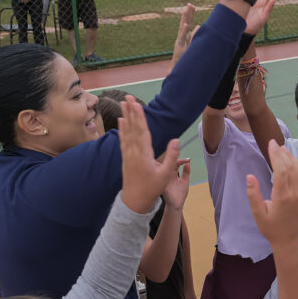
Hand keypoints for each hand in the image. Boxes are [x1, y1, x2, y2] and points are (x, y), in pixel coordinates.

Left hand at [118, 96, 181, 212]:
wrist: (134, 201)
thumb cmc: (152, 188)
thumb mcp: (166, 175)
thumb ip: (172, 157)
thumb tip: (176, 140)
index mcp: (144, 154)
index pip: (142, 131)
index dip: (140, 117)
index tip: (137, 104)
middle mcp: (134, 152)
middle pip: (132, 128)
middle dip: (131, 112)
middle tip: (128, 97)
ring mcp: (128, 154)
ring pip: (126, 132)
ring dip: (125, 116)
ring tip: (123, 104)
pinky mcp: (125, 158)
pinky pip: (123, 140)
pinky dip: (122, 129)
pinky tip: (121, 121)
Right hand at [161, 158, 190, 210]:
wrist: (176, 206)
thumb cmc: (180, 194)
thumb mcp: (185, 181)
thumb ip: (186, 172)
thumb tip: (188, 162)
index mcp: (173, 174)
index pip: (175, 163)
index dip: (181, 160)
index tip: (188, 159)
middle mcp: (167, 176)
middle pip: (167, 164)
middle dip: (172, 158)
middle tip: (179, 156)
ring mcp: (164, 180)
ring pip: (161, 169)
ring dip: (164, 164)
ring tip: (171, 160)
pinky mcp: (162, 186)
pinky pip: (160, 178)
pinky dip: (161, 173)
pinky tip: (165, 170)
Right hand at [171, 3, 196, 67]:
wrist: (177, 69)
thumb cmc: (184, 57)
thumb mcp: (191, 44)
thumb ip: (194, 35)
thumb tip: (199, 26)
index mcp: (185, 36)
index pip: (188, 23)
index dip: (190, 14)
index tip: (192, 6)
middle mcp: (182, 37)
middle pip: (185, 23)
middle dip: (188, 13)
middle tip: (190, 4)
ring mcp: (180, 42)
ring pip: (183, 28)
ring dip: (184, 19)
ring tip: (185, 10)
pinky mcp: (180, 47)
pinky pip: (183, 38)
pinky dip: (184, 31)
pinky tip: (185, 25)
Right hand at [246, 139, 297, 245]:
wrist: (289, 239)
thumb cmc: (271, 228)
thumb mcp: (257, 214)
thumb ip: (253, 195)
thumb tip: (249, 176)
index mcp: (282, 197)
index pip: (281, 170)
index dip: (276, 155)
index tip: (270, 144)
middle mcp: (296, 194)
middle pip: (291, 167)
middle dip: (282, 153)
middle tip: (274, 143)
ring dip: (292, 158)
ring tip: (283, 150)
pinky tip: (295, 161)